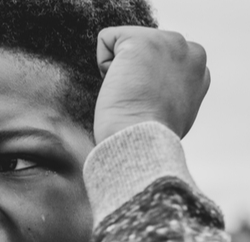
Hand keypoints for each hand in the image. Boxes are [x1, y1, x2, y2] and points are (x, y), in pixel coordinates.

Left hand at [94, 26, 209, 143]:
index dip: (145, 83)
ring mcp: (168, 42)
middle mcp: (190, 50)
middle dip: (133, 73)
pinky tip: (118, 84)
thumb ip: (172, 91)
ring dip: (119, 70)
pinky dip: (102, 63)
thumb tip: (157, 94)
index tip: (148, 104)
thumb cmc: (151, 138)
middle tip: (138, 100)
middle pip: (143, 48)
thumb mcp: (175, 112)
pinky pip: (106, 39)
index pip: (159, 59)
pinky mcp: (142, 41)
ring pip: (124, 43)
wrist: (142, 142)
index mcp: (199, 69)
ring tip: (130, 93)